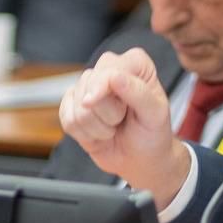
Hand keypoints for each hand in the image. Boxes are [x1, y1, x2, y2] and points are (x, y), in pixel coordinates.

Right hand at [58, 48, 190, 206]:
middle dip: (107, 113)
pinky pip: (67, 119)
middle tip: (123, 120)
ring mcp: (88, 86)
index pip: (108, 69)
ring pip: (77, 106)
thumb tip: (114, 76)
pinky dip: (84, 134)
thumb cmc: (152, 133)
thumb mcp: (155, 114)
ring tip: (114, 127)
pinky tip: (100, 134)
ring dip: (98, 127)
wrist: (140, 158)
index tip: (115, 111)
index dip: (104, 89)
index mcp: (135, 63)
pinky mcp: (72, 104)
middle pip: (89, 87)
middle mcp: (110, 68)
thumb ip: (137, 93)